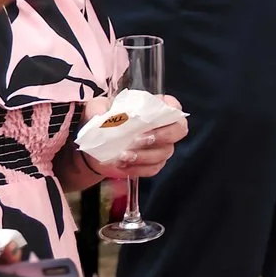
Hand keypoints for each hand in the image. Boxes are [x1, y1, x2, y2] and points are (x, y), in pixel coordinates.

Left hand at [67, 94, 187, 184]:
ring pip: (164, 153)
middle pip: (178, 130)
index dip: (171, 112)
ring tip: (122, 156)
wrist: (97, 146)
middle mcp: (166, 126)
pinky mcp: (154, 164)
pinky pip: (153, 169)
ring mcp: (162, 147)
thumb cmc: (103, 120)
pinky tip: (122, 165)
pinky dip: (137, 169)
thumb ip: (99, 108)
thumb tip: (102, 116)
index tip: (152, 118)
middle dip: (160, 136)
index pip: (174, 108)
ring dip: (143, 156)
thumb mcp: (97, 108)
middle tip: (137, 139)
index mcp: (157, 107)